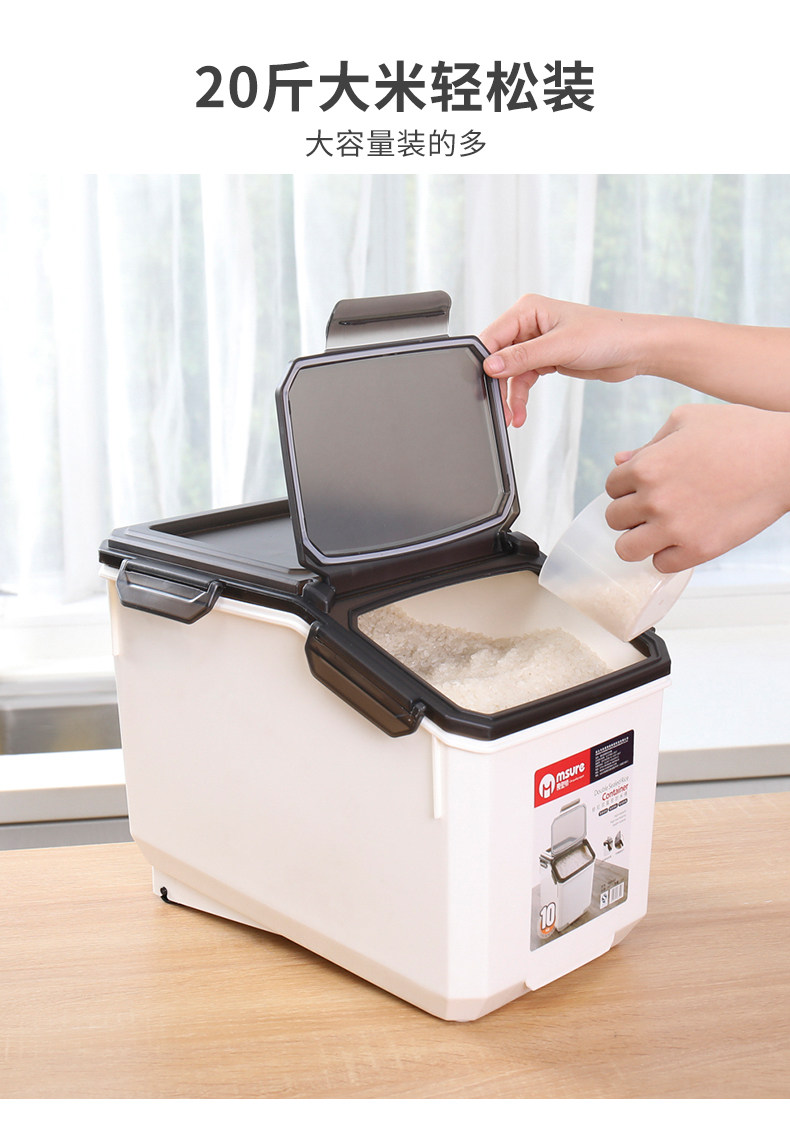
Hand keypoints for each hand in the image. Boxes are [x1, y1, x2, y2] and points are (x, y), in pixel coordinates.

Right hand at [479, 294, 647, 425]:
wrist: (635, 350)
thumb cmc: (607, 335)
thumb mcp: (561, 346)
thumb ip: (523, 357)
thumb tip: (490, 365)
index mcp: (528, 309)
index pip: (493, 335)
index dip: (485, 360)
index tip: (482, 382)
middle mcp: (529, 323)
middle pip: (499, 356)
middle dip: (498, 384)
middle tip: (498, 408)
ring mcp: (537, 342)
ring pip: (510, 373)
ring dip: (510, 396)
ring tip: (512, 416)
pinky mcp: (546, 358)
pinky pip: (523, 379)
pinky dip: (520, 396)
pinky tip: (520, 412)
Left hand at [605, 403, 789, 571]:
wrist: (787, 459)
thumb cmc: (742, 432)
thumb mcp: (687, 420)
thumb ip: (649, 443)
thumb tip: (621, 461)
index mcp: (647, 466)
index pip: (611, 487)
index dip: (628, 486)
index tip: (647, 486)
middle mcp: (654, 499)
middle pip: (614, 519)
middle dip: (631, 512)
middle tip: (654, 507)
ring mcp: (675, 528)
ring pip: (627, 549)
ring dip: (638, 540)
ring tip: (657, 531)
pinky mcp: (699, 550)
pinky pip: (661, 565)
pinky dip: (668, 556)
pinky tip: (682, 540)